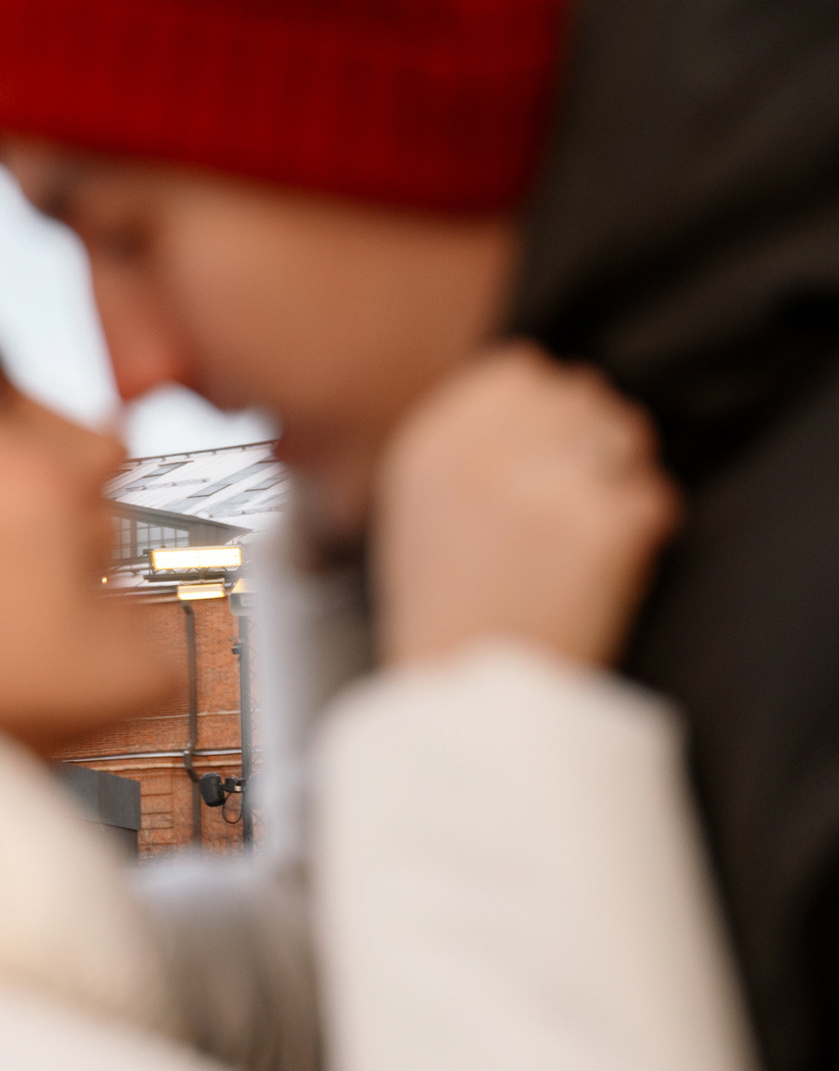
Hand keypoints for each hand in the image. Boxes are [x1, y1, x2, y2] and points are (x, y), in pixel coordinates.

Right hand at [373, 343, 677, 669]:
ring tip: (584, 538)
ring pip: (623, 435)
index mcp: (427, 447)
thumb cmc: (445, 616)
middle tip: (569, 504)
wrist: (463, 699)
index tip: (543, 454)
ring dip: (619, 479)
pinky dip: (642, 534)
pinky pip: (653, 497)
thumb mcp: (416, 513)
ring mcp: (541, 484)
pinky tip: (603, 571)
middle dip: (588, 442)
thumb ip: (464, 446)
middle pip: (578, 396)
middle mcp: (480, 454)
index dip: (544, 411)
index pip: (517, 371)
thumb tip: (538, 395)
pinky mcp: (598, 522)